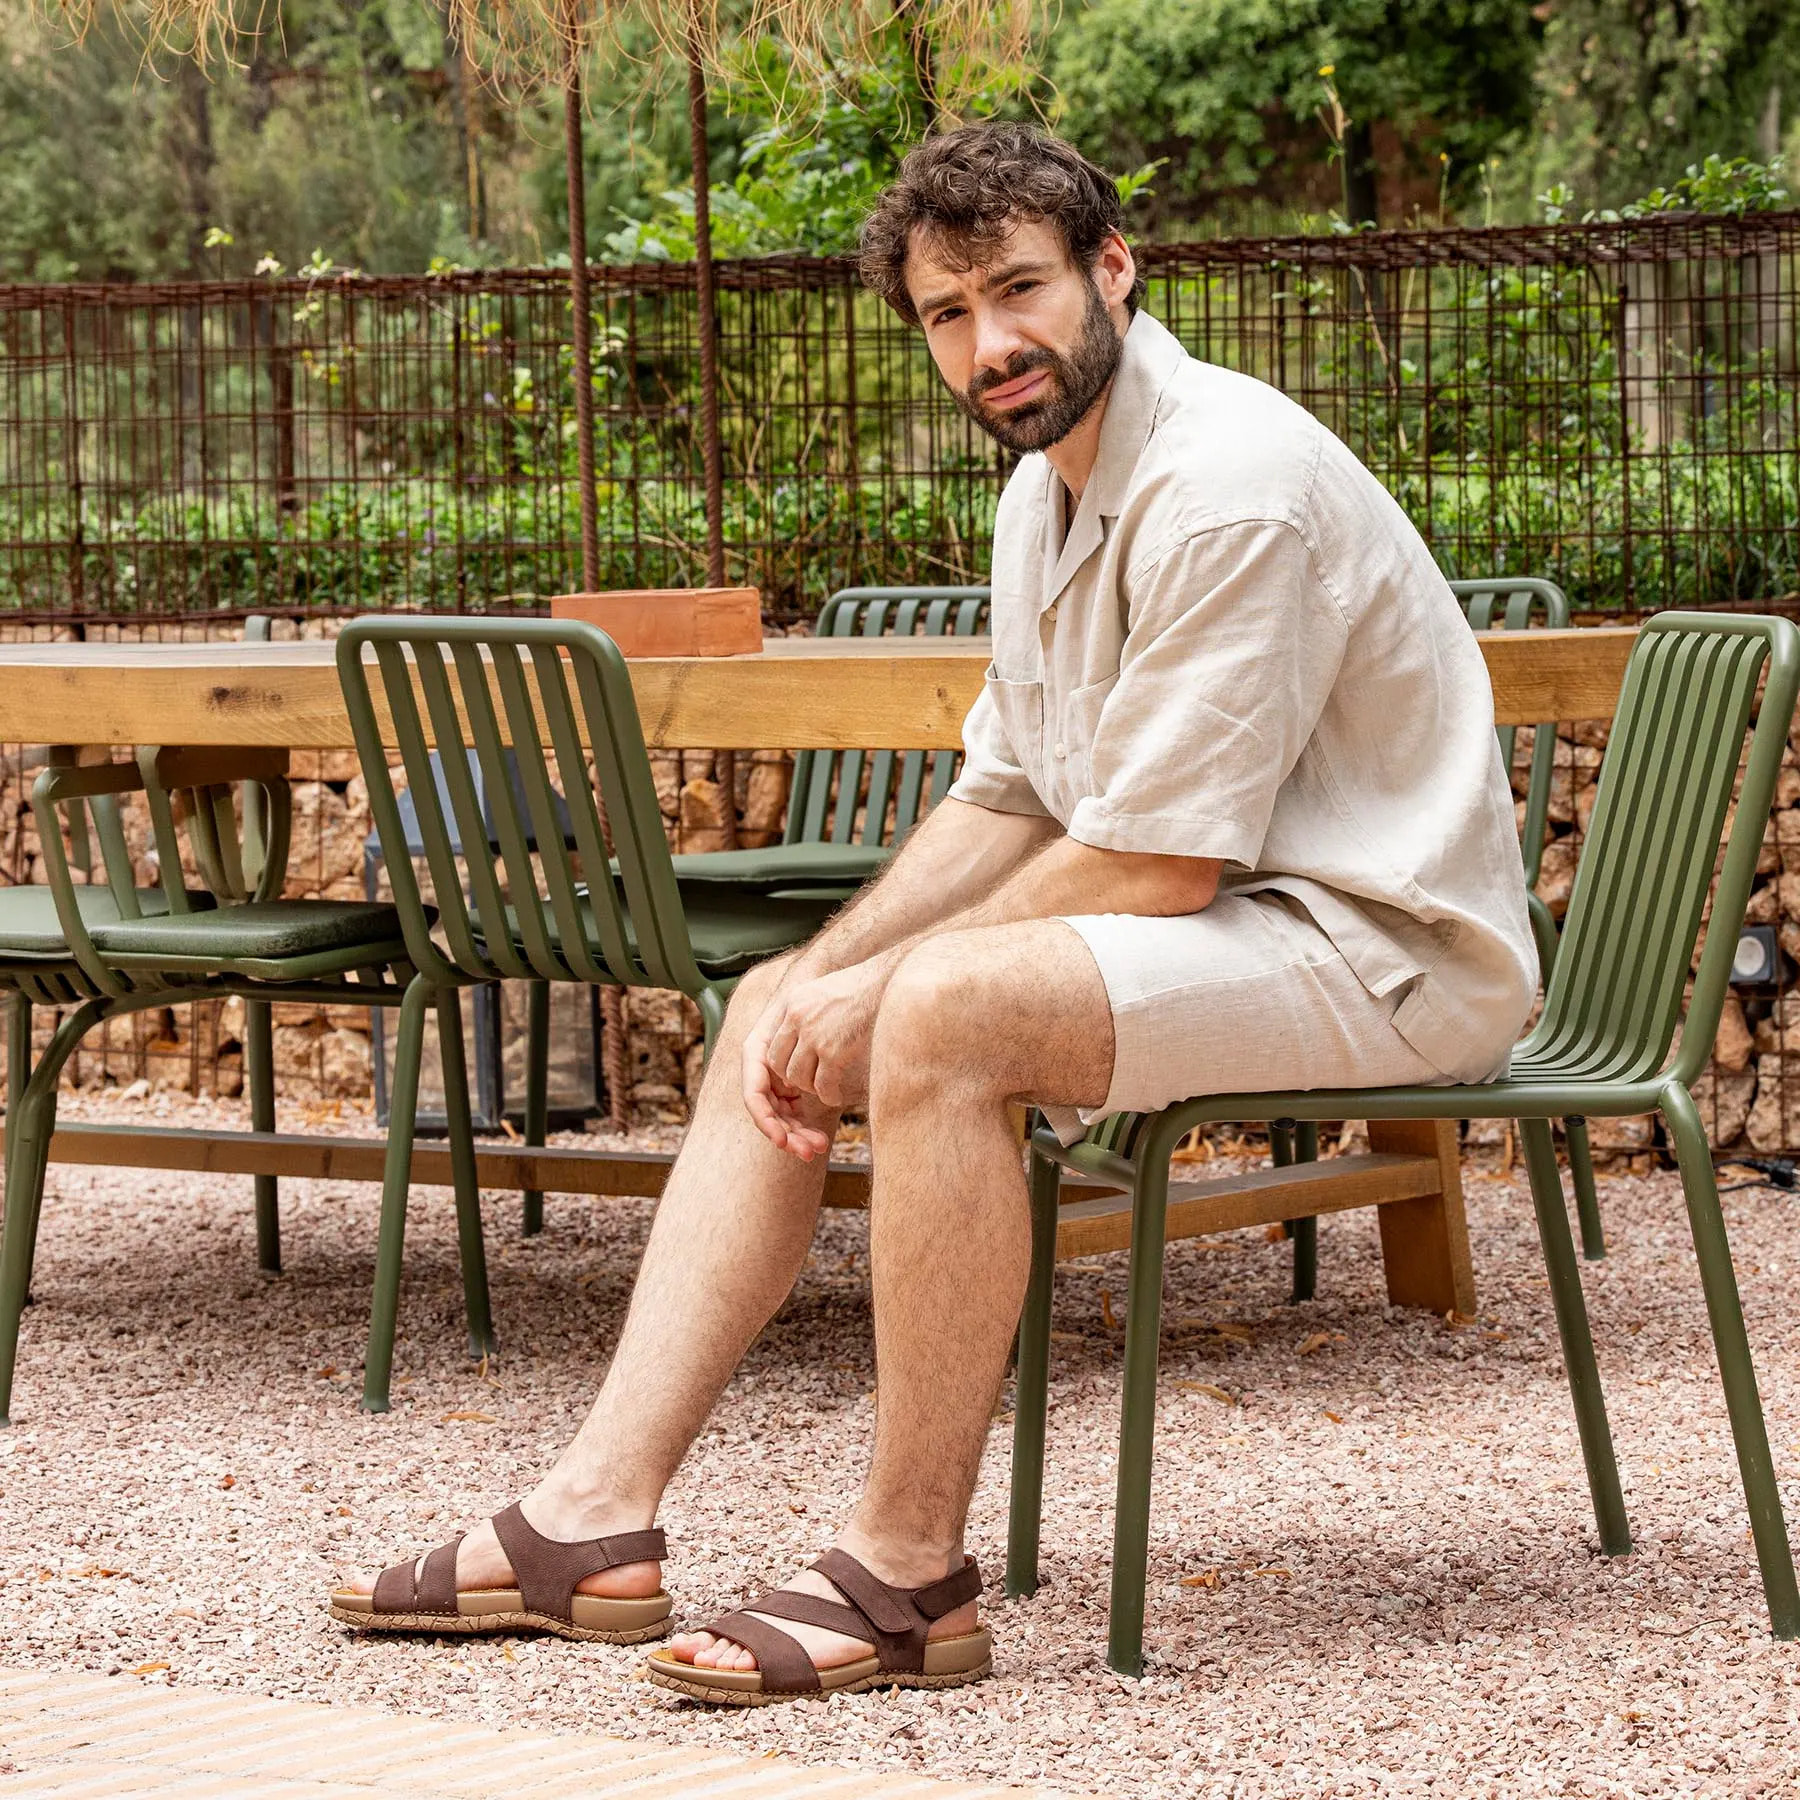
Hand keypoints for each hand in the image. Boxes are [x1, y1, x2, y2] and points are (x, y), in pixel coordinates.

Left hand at [741, 958, 889, 1158]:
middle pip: (779, 1064)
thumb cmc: (862, 988)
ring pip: (798, 1078)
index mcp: (792, 1004)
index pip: (773, 1044)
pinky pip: (822, 1085)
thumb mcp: (823, 993)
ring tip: (826, 1089)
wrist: (889, 980)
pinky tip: (837, 1096)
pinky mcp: (833, 1050)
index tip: (792, 1076)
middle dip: (791, 1082)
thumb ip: (807, 1013)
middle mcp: (797, 1018)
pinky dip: (829, 1095)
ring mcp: (814, 1035)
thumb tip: (800, 1039)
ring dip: (811, 1089)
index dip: (781, 1066)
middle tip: (807, 1086)